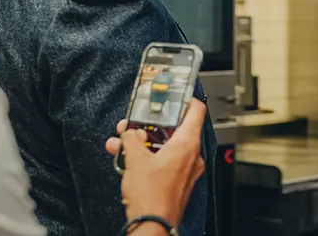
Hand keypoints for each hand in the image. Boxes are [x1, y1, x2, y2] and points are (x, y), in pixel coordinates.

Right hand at [105, 99, 206, 225]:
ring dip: (144, 142)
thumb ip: (132, 138)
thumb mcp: (135, 159)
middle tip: (133, 123)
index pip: (196, 110)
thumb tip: (129, 132)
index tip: (173, 94)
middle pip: (175, 129)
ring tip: (122, 142)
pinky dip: (148, 157)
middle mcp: (191, 156)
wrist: (151, 225)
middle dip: (150, 125)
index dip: (185, 99)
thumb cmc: (151, 197)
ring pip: (166, 146)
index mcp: (187, 144)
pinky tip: (126, 158)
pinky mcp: (177, 182)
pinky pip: (164, 161)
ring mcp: (186, 170)